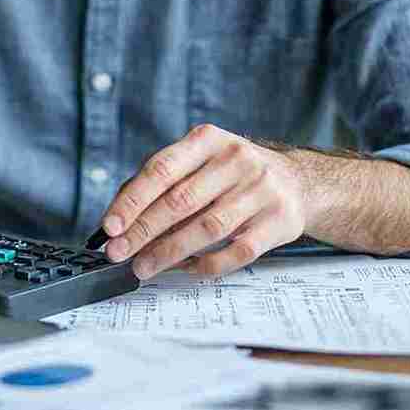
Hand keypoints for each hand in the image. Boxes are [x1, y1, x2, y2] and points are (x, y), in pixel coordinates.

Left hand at [99, 125, 306, 278]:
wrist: (298, 182)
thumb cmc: (234, 174)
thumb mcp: (202, 160)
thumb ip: (163, 182)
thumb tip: (119, 216)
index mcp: (209, 140)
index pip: (161, 169)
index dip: (132, 200)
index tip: (110, 226)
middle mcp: (237, 160)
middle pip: (181, 201)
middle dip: (143, 231)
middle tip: (118, 253)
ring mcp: (261, 191)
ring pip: (206, 228)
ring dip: (168, 253)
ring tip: (143, 267)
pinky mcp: (279, 222)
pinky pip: (236, 252)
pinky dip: (205, 265)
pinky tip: (184, 269)